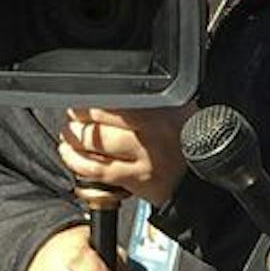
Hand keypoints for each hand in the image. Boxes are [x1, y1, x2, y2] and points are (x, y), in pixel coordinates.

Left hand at [57, 106, 193, 204]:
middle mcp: (152, 130)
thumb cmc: (183, 140)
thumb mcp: (173, 108)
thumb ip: (144, 98)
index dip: (91, 96)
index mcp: (160, 107)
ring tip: (69, 135)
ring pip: (94, 143)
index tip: (82, 99)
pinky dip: (75, 161)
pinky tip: (71, 155)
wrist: (200, 177)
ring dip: (72, 138)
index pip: (116, 95)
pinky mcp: (136, 180)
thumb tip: (104, 90)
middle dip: (77, 116)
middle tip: (73, 116)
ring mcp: (144, 157)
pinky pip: (96, 169)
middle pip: (99, 116)